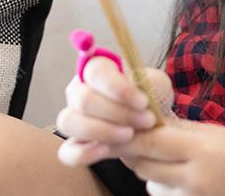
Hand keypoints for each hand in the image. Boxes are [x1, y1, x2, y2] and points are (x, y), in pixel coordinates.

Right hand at [56, 57, 173, 166]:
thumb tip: (133, 82)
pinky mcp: (74, 146)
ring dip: (102, 131)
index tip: (143, 102)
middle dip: (118, 113)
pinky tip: (107, 151)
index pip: (96, 72)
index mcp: (97, 71)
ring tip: (130, 135)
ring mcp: (73, 118)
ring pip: (69, 122)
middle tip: (146, 121)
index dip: (118, 88)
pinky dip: (84, 153)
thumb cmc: (151, 100)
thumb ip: (146, 81)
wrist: (153, 127)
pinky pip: (67, 152)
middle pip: (83, 99)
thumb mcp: (156, 85)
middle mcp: (79, 91)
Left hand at [114, 118, 224, 195]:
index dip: (130, 134)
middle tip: (137, 140)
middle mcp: (194, 179)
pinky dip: (163, 187)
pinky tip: (183, 179)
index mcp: (201, 150)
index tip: (118, 126)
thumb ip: (180, 129)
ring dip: (151, 171)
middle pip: (143, 166)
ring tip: (173, 162)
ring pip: (150, 183)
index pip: (152, 141)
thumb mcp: (215, 134)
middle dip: (135, 153)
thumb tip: (146, 121)